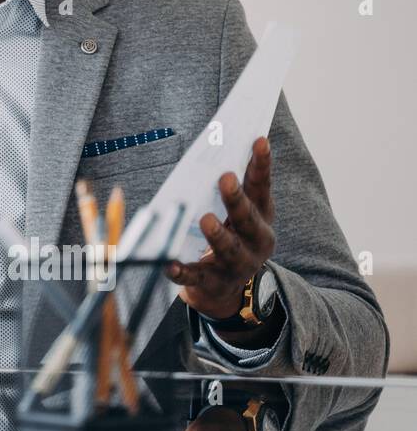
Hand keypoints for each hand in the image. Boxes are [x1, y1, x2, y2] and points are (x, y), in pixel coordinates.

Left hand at [166, 137, 275, 322]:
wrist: (224, 290)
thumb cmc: (229, 237)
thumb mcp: (235, 215)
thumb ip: (230, 190)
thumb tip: (213, 149)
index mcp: (261, 218)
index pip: (262, 187)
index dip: (261, 165)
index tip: (258, 140)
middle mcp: (255, 242)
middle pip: (247, 219)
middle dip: (237, 198)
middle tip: (225, 178)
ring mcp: (235, 265)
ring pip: (228, 249)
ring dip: (218, 234)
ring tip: (206, 219)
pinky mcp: (212, 283)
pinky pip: (195, 277)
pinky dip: (182, 271)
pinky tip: (168, 264)